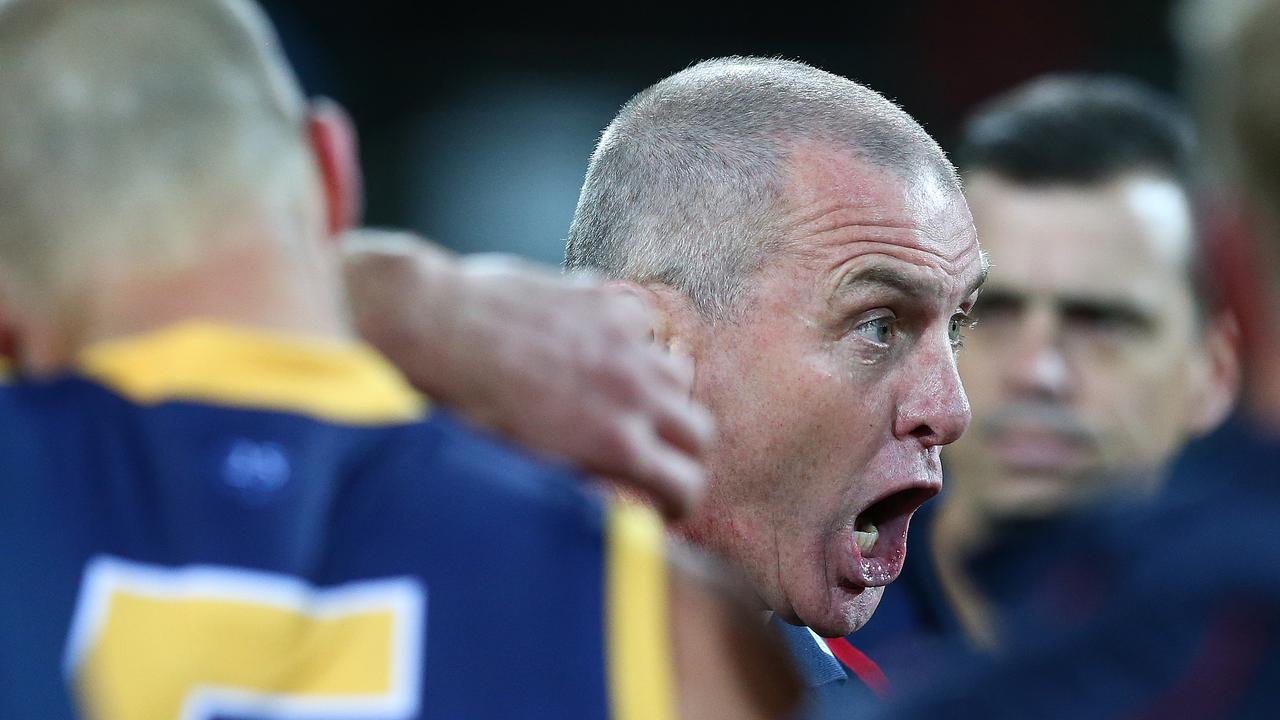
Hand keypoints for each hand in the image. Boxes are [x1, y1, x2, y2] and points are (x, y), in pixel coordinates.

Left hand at [343, 229, 713, 519]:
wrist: (429, 326)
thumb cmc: (460, 409)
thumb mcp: (521, 471)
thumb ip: (577, 485)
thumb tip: (605, 509)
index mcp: (614, 445)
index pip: (688, 484)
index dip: (679, 503)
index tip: (663, 506)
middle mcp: (634, 393)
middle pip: (699, 432)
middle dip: (683, 453)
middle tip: (655, 460)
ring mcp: (625, 341)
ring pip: (679, 375)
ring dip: (663, 395)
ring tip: (626, 403)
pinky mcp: (605, 300)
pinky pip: (647, 325)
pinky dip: (635, 342)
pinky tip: (602, 350)